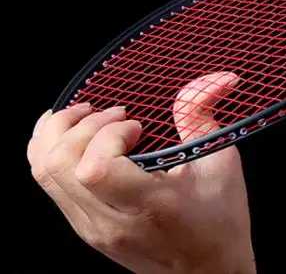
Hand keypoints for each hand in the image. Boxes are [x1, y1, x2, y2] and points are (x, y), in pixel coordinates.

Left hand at [27, 72, 255, 273]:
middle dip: (80, 125)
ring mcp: (92, 229)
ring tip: (88, 116)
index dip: (109, 135)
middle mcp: (111, 222)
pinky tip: (70, 133)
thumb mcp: (221, 163)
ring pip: (44, 174)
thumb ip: (204, 116)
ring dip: (60, 134)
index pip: (95, 168)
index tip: (138, 126)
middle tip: (114, 113)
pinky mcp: (84, 229)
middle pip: (59, 165)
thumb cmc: (220, 221)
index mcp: (149, 207)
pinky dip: (50, 151)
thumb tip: (217, 77)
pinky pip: (48, 186)